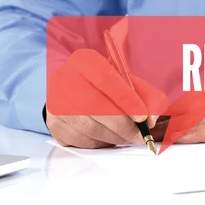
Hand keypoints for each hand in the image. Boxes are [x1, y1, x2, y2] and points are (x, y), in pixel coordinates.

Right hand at [46, 49, 167, 148]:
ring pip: (88, 126)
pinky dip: (99, 143)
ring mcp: (55, 102)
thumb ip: (147, 97)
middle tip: (139, 136)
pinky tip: (107, 137)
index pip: (105, 79)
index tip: (143, 117)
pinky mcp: (53, 123)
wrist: (74, 94)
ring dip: (113, 137)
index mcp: (85, 61)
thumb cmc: (106, 88)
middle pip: (95, 106)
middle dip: (122, 125)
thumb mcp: (129, 84)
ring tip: (125, 137)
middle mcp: (65, 78)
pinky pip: (80, 140)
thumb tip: (152, 120)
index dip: (126, 100)